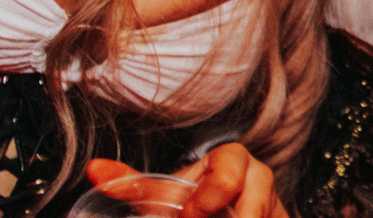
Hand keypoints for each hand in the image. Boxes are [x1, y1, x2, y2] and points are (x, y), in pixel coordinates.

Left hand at [85, 143, 287, 217]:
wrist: (226, 216)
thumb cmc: (194, 207)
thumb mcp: (163, 196)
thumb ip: (133, 184)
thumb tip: (92, 169)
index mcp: (230, 160)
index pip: (228, 169)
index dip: (207, 198)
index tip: (187, 217)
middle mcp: (258, 176)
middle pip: (258, 190)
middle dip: (236, 213)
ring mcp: (274, 202)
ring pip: (266, 212)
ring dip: (243, 217)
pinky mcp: (280, 216)